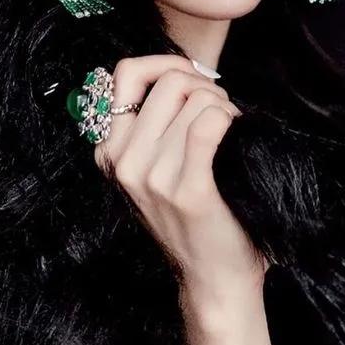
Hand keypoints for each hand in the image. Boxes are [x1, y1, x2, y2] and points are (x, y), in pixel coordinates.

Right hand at [93, 55, 268, 294]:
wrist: (214, 279)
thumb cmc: (194, 219)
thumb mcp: (154, 170)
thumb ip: (152, 124)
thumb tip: (179, 72)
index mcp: (109, 152)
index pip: (125, 73)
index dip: (165, 64)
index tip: (191, 82)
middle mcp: (123, 162)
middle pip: (169, 80)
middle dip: (204, 86)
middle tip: (220, 113)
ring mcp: (152, 177)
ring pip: (195, 98)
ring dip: (223, 106)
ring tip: (229, 131)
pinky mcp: (187, 190)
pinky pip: (210, 123)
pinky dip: (229, 119)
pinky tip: (235, 136)